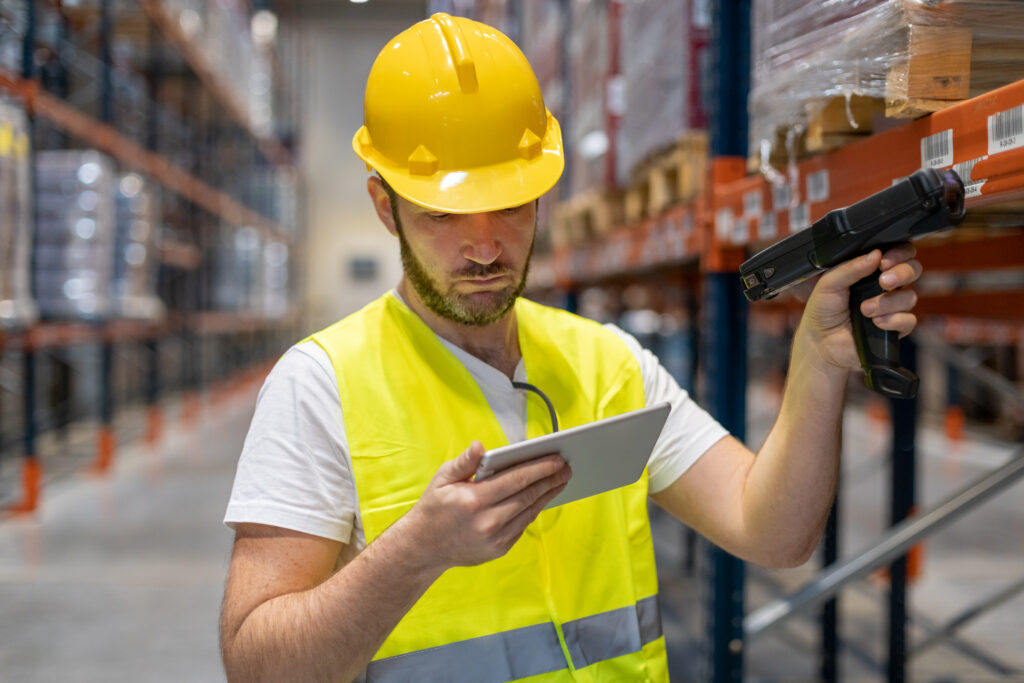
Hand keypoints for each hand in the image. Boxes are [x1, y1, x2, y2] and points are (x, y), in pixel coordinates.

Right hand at [396, 442, 569, 571]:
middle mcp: (487, 521)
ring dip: (548, 495)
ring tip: (561, 480)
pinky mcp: (499, 549)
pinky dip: (534, 510)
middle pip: (528, 496)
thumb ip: (465, 462)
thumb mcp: (443, 479)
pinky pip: (523, 525)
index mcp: (474, 500)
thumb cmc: (435, 507)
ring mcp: (495, 539)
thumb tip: (480, 446)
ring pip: (530, 512)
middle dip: (550, 479)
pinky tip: (542, 497)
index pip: (515, 480)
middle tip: (566, 467)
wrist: (424, 547)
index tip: (557, 458)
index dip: (539, 468)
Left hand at [801, 243, 922, 371]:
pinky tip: (876, 322)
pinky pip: (908, 320)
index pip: (898, 253)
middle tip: (883, 282)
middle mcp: (885, 285)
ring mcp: (892, 306)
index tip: (884, 261)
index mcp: (871, 269)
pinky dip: (893, 320)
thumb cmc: (823, 310)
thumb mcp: (828, 284)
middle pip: (912, 270)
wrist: (821, 342)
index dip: (899, 253)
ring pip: (909, 296)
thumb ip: (850, 268)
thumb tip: (875, 254)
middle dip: (902, 273)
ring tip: (865, 309)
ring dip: (888, 302)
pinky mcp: (896, 327)